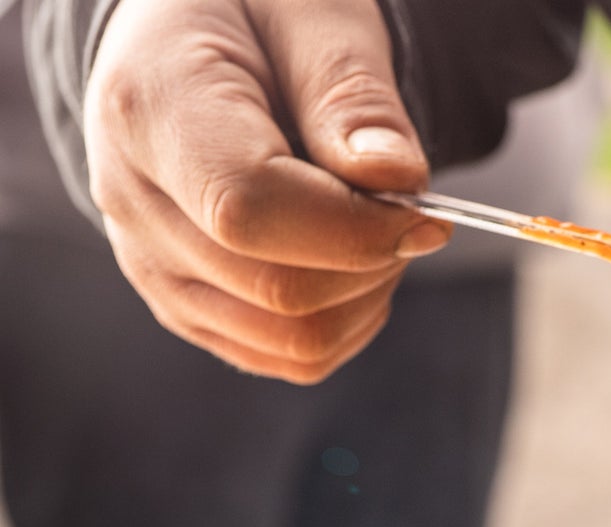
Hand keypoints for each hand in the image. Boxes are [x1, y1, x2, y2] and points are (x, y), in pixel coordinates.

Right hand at [84, 0, 448, 381]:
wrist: (190, 42)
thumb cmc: (253, 14)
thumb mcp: (311, 15)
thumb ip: (352, 96)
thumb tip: (397, 180)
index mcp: (149, 107)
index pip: (251, 212)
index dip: (356, 230)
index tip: (427, 213)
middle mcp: (133, 201)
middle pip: (282, 291)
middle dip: (375, 261)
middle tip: (405, 208)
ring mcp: (155, 268)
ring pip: (295, 340)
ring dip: (367, 297)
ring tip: (374, 226)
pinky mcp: (189, 311)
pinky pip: (292, 358)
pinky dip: (348, 323)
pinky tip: (353, 263)